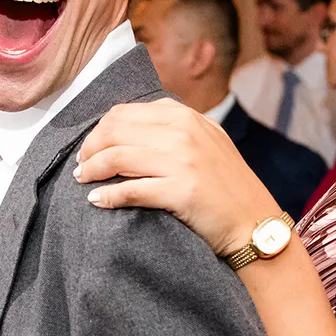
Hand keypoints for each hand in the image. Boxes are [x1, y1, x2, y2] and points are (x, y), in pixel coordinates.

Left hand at [75, 98, 281, 257]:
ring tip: (83, 180)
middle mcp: (183, 133)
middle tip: (81, 165)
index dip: (100, 129)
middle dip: (90, 148)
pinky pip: (130, 190)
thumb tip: (127, 127)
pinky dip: (107, 195)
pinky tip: (97, 200)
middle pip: (115, 131)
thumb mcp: (207, 140)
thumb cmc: (227, 186)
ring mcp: (183, 161)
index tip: (91, 147)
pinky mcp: (181, 191)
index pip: (125, 112)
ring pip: (117, 156)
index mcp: (185, 117)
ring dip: (92, 169)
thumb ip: (174, 127)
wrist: (254, 222)